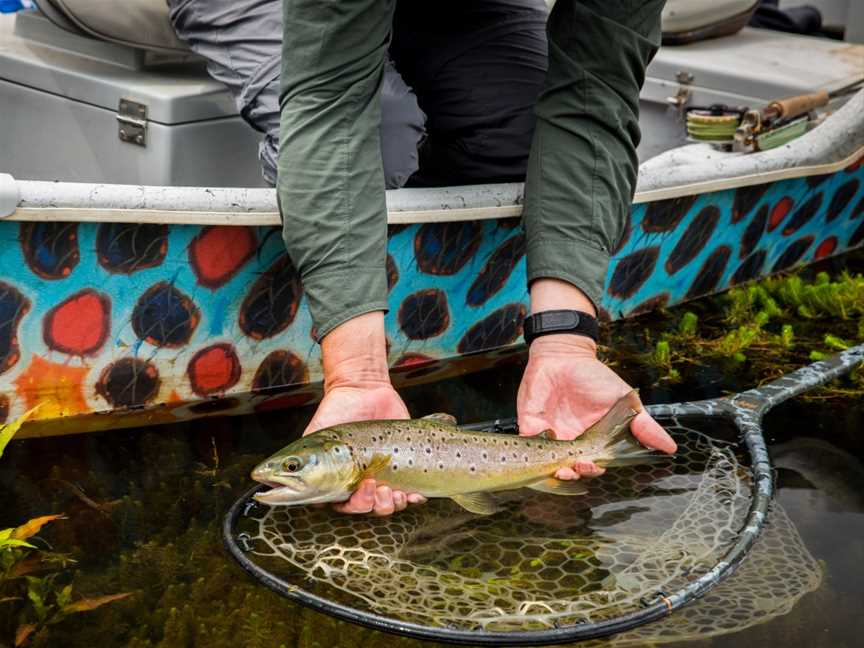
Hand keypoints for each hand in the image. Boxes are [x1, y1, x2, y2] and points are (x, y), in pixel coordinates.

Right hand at [308, 312, 425, 514]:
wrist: (364, 390)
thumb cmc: (335, 412)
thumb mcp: (313, 438)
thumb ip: (295, 459)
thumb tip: (265, 478)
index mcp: (336, 482)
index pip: (342, 507)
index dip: (350, 507)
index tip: (352, 493)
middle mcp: (358, 484)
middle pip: (366, 509)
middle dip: (370, 504)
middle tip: (371, 485)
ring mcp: (382, 478)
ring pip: (387, 506)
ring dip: (390, 504)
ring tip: (391, 489)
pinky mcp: (402, 470)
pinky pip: (410, 495)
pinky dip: (413, 499)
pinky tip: (414, 495)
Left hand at [517, 334, 676, 479]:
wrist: (564, 355)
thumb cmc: (595, 378)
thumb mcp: (625, 400)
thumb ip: (644, 425)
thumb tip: (671, 448)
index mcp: (590, 443)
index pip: (591, 466)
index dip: (592, 470)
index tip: (595, 467)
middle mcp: (569, 443)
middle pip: (569, 469)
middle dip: (573, 473)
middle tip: (577, 466)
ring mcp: (548, 436)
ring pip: (546, 463)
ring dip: (552, 468)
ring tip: (560, 466)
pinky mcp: (529, 424)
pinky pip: (526, 442)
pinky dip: (530, 444)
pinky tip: (543, 437)